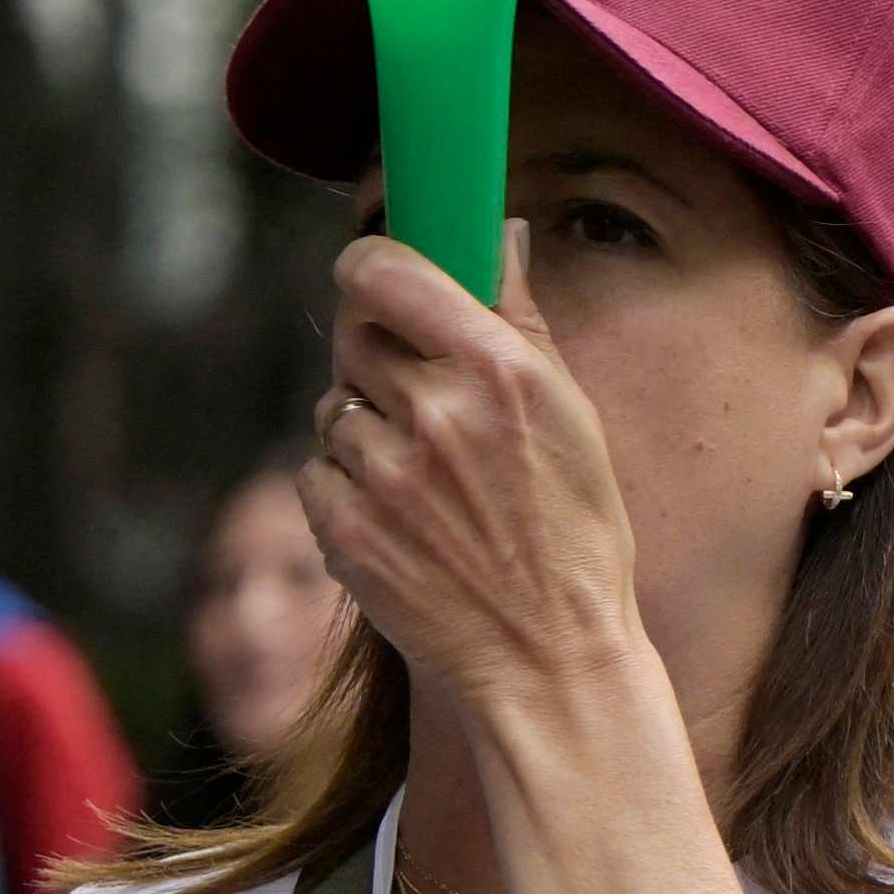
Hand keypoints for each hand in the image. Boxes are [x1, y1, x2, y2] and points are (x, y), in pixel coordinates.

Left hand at [296, 234, 650, 722]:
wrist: (549, 658)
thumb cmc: (576, 536)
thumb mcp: (574, 419)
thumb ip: (520, 320)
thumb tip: (497, 235)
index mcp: (498, 369)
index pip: (383, 271)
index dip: (371, 270)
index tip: (378, 280)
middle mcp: (435, 411)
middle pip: (355, 337)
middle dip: (381, 359)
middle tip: (424, 403)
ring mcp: (381, 471)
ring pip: (334, 407)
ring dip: (366, 429)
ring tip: (427, 480)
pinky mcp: (340, 524)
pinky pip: (318, 469)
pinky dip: (348, 486)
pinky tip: (404, 519)